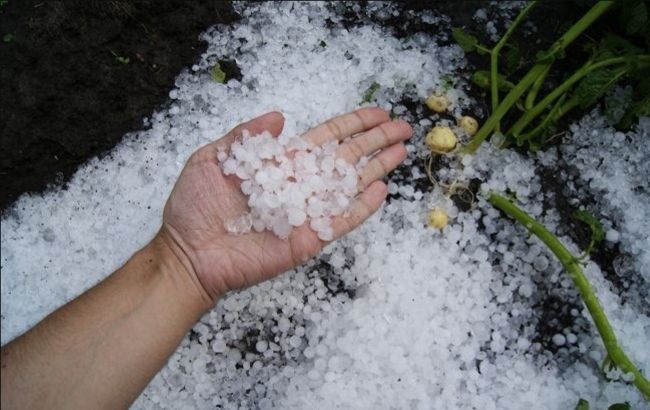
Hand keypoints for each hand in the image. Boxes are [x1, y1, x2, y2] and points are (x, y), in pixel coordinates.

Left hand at [159, 108, 411, 304]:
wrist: (188, 253)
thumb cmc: (195, 207)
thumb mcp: (212, 159)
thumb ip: (246, 136)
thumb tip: (279, 114)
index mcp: (281, 163)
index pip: (326, 139)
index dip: (353, 125)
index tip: (378, 113)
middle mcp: (300, 185)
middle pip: (346, 158)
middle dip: (375, 141)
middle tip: (404, 127)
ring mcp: (307, 213)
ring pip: (349, 186)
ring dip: (377, 169)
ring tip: (402, 151)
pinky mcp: (308, 239)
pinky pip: (340, 221)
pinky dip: (362, 208)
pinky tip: (381, 191)